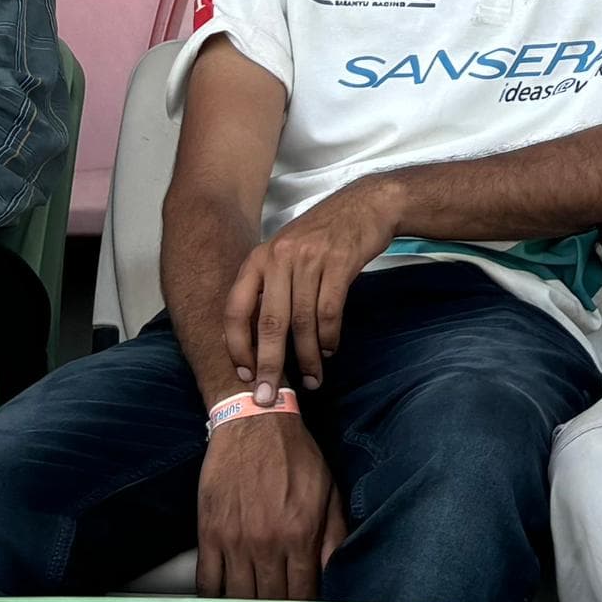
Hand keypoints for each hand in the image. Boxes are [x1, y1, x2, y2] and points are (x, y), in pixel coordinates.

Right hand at [196, 409, 334, 600]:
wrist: (253, 422)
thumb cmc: (295, 455)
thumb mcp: (327, 491)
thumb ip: (333, 536)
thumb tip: (334, 575)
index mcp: (301, 534)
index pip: (302, 594)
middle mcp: (267, 542)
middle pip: (271, 601)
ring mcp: (235, 540)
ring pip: (239, 597)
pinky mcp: (209, 533)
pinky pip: (207, 581)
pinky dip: (214, 599)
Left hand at [227, 176, 408, 395]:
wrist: (365, 204)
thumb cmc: (322, 236)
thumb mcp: (285, 254)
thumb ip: (268, 288)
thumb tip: (255, 339)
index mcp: (259, 259)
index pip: (236, 309)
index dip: (237, 346)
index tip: (244, 374)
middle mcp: (280, 257)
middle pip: (270, 322)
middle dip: (269, 365)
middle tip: (269, 397)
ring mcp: (310, 258)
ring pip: (303, 322)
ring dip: (307, 357)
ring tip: (311, 380)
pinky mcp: (340, 262)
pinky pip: (330, 311)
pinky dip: (329, 337)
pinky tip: (330, 349)